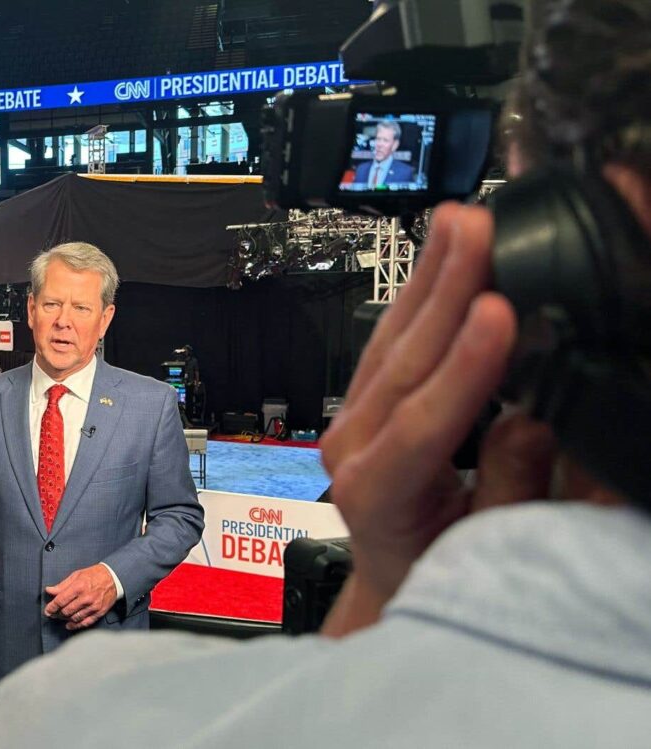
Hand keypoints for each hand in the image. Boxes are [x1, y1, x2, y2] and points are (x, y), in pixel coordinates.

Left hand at [44, 564, 116, 630]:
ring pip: (74, 618)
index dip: (51, 607)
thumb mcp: (76, 575)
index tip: (47, 610)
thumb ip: (62, 585)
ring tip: (61, 617)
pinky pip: (85, 623)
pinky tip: (70, 625)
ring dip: (65, 619)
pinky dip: (76, 626)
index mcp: (79, 587)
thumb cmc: (94, 575)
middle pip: (66, 611)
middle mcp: (86, 598)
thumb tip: (49, 590)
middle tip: (53, 613)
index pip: (60, 601)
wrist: (113, 578)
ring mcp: (93, 606)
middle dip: (57, 614)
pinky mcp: (99, 612)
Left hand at [319, 204, 554, 628]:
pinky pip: (389, 341)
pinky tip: (440, 256)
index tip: (499, 313)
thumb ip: (507, 491)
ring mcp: (350, 420)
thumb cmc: (441, 570)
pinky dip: (419, 295)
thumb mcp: (487, 547)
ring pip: (390, 339)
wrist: (394, 578)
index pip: (423, 422)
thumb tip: (528, 423)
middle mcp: (351, 449)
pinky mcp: (362, 401)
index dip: (464, 368)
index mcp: (376, 495)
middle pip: (401, 362)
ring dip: (428, 276)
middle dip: (443, 290)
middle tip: (479, 229)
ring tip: (460, 220)